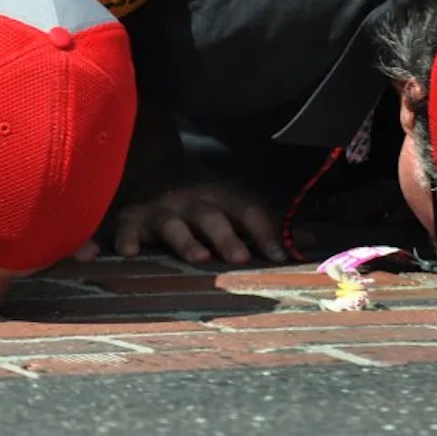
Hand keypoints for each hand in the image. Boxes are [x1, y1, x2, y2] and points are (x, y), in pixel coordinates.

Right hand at [78, 185, 286, 264]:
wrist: (149, 176)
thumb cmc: (200, 207)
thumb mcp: (234, 211)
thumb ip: (268, 227)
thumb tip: (313, 241)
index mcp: (221, 200)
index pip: (247, 211)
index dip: (264, 232)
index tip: (278, 256)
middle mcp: (192, 203)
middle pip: (210, 216)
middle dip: (225, 235)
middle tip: (240, 258)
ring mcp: (160, 212)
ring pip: (171, 225)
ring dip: (185, 241)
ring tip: (198, 259)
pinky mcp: (130, 221)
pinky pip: (123, 229)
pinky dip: (123, 239)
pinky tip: (123, 252)